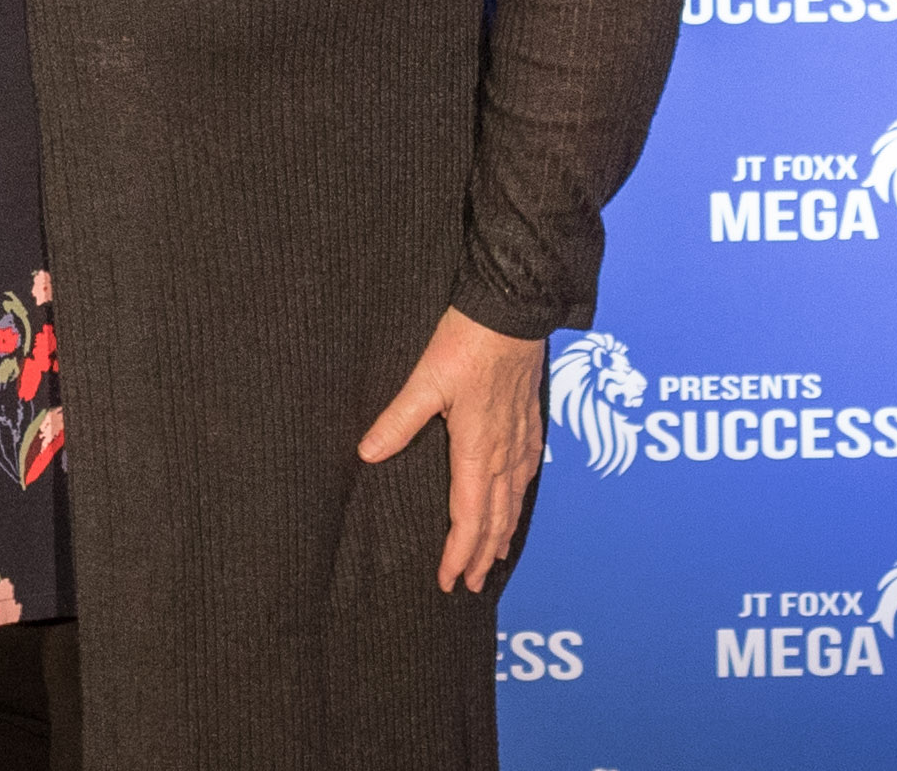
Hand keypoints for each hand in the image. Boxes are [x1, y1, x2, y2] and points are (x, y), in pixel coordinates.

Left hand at [356, 308, 545, 591]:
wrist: (513, 311)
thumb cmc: (469, 343)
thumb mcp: (425, 380)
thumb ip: (398, 420)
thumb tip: (367, 454)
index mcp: (478, 450)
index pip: (469, 517)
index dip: (459, 553)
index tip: (450, 581)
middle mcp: (504, 453)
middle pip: (495, 519)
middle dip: (482, 555)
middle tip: (472, 585)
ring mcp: (521, 439)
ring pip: (514, 501)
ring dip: (502, 534)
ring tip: (494, 559)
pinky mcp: (530, 423)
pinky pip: (526, 477)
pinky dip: (518, 502)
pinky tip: (514, 503)